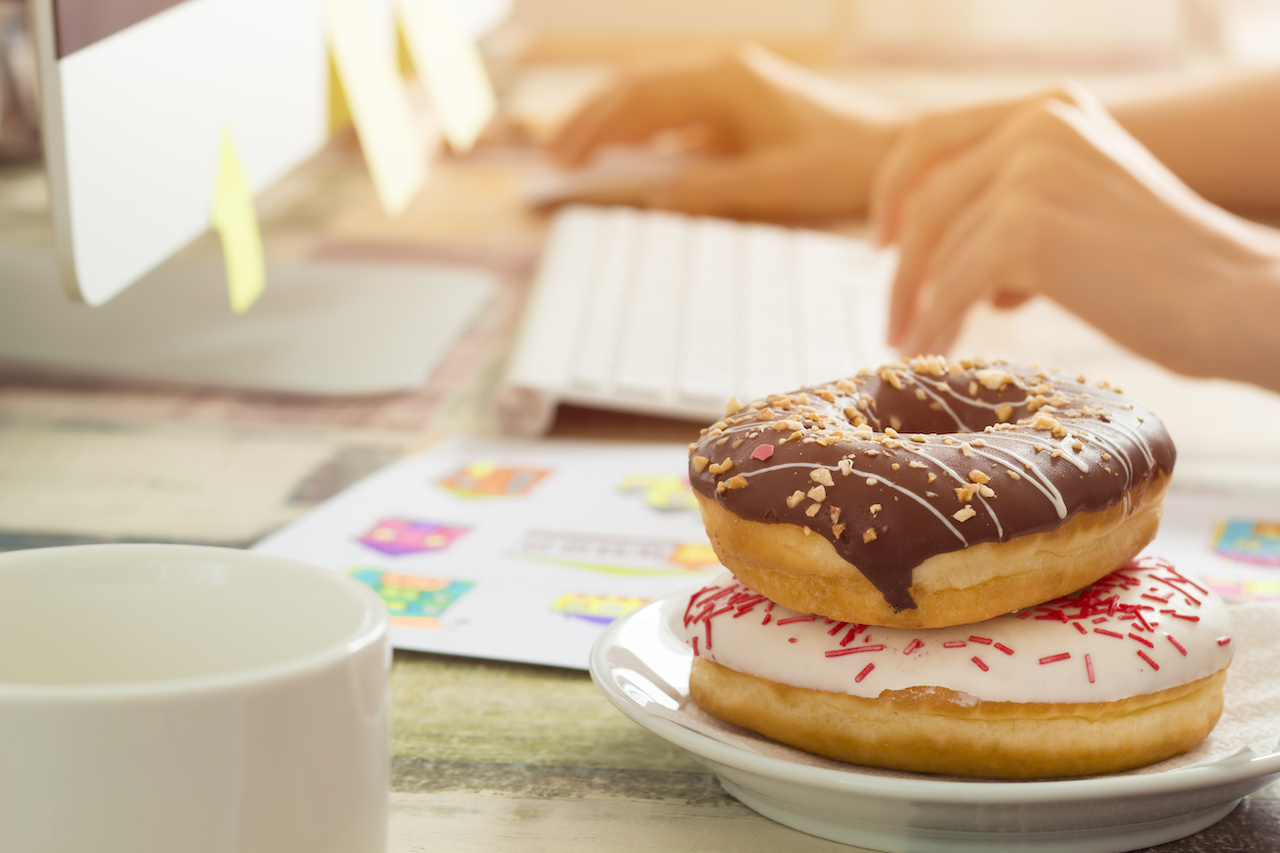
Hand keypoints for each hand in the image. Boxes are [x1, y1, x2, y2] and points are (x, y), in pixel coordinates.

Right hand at [546, 44, 900, 220]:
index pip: (639, 99)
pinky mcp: (737, 108)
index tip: (560, 161)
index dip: (592, 129)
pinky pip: (674, 115)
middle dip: (588, 122)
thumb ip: (713, 190)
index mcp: (727, 83)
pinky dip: (641, 135)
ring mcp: (729, 88)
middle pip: (635, 90)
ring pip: (651, 99)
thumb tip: (654, 200)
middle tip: (550, 160)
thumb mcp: (777, 185)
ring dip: (610, 125)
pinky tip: (622, 158)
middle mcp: (723, 74)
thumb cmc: (845, 165)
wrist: (896, 151)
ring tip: (571, 156)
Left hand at [869, 83, 1279, 387]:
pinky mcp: (1025, 230)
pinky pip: (951, 286)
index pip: (933, 135)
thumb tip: (943, 252)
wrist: (1231, 297)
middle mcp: (1035, 125)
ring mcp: (1028, 173)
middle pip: (925, 198)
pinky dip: (934, 324)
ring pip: (936, 249)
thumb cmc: (1161, 269)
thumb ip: (1016, 203)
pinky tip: (929, 353)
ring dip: (918, 304)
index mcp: (1049, 108)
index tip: (881, 239)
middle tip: (891, 313)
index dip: (895, 188)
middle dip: (899, 263)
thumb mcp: (1081, 203)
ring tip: (914, 344)